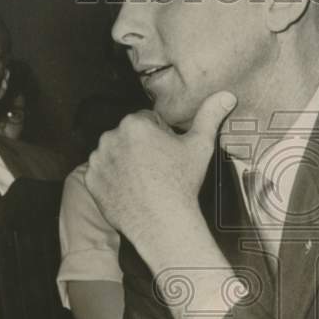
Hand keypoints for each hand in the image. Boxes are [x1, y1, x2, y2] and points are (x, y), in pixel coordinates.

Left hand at [84, 91, 235, 250]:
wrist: (162, 222)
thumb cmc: (181, 184)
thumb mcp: (200, 146)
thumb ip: (209, 115)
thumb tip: (226, 96)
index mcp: (134, 124)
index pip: (146, 122)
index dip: (160, 137)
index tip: (167, 156)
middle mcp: (110, 138)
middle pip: (128, 137)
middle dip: (140, 148)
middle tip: (157, 170)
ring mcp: (98, 161)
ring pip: (114, 154)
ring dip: (125, 163)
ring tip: (144, 181)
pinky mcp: (91, 181)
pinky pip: (101, 174)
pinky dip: (112, 180)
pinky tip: (130, 190)